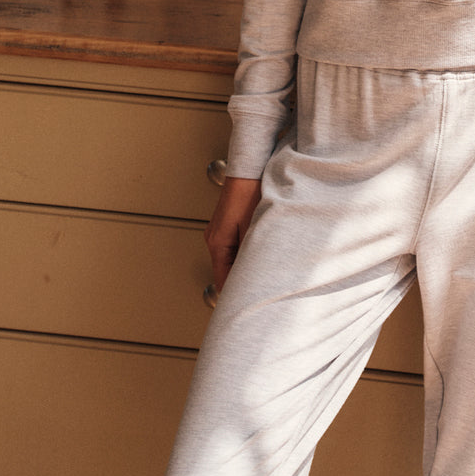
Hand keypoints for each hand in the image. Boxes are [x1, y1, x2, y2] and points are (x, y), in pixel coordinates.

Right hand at [205, 176, 261, 291]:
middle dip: (240, 283)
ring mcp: (218, 232)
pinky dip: (243, 255)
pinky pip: (232, 248)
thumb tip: (251, 277)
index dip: (235, 295)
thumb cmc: (251, 194)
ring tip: (261, 276)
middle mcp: (214, 239)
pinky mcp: (226, 226)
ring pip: (229, 260)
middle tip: (258, 294)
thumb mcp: (254, 229)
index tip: (247, 306)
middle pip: (224, 272)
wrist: (249, 169)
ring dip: (242, 268)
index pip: (223, 280)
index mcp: (217, 243)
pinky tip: (256, 254)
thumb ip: (250, 254)